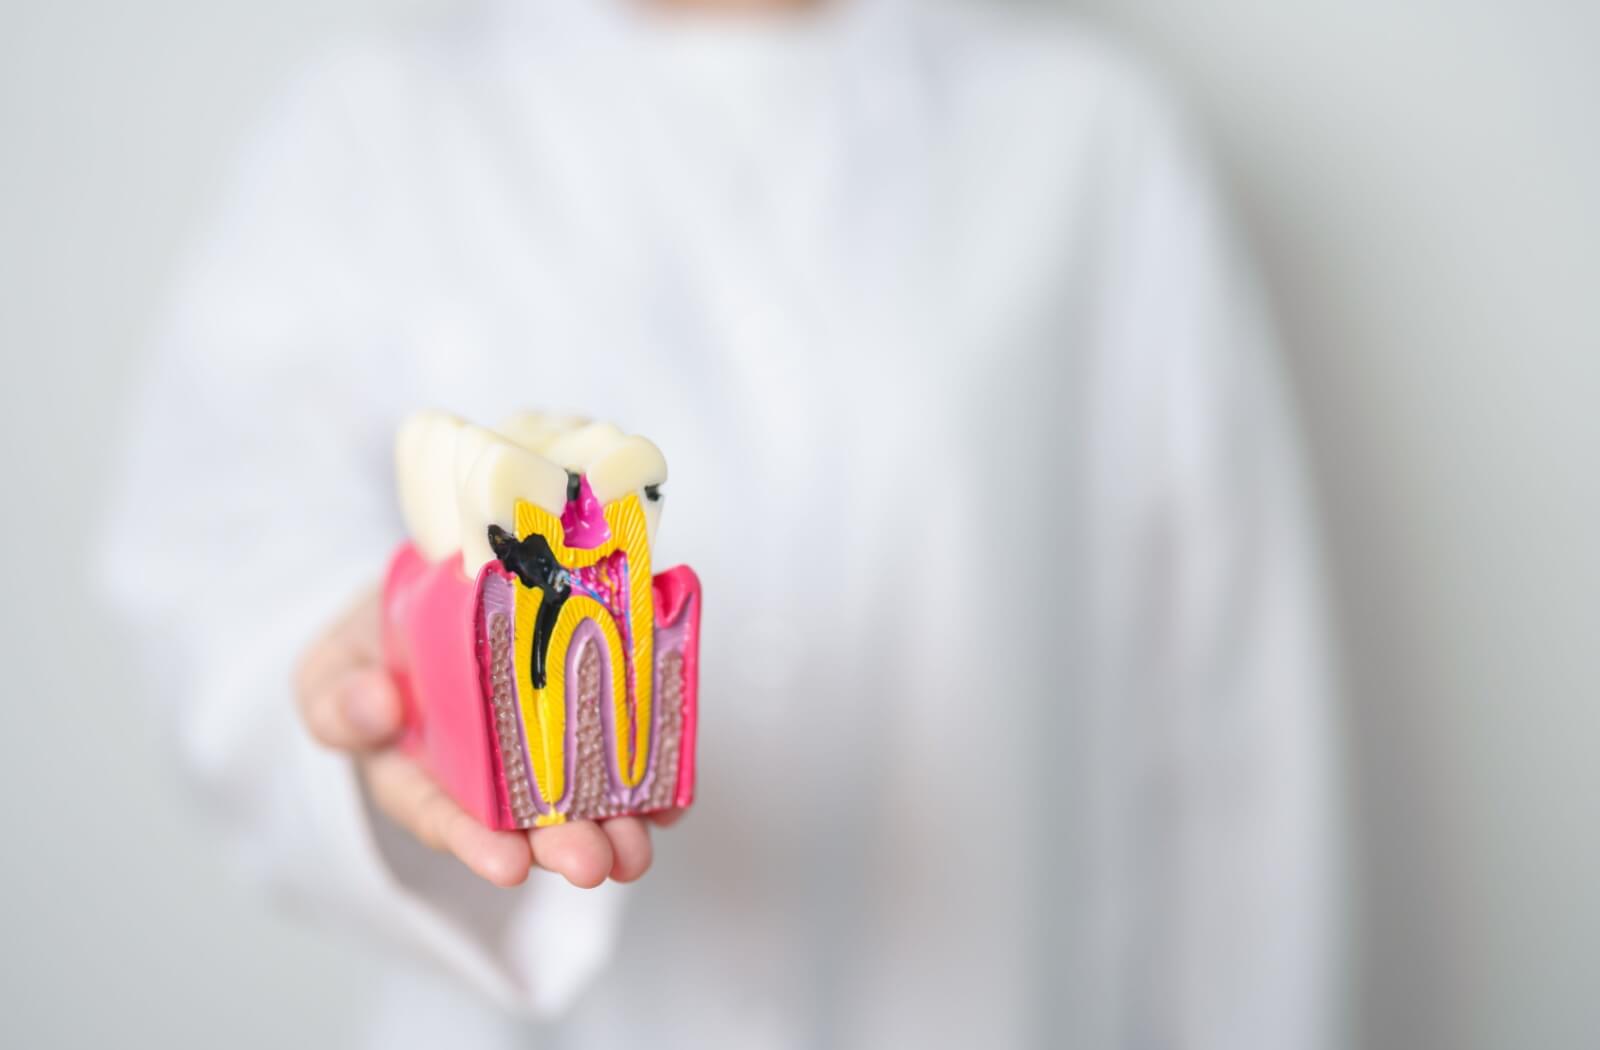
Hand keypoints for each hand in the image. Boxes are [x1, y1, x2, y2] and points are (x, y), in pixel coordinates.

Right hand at [294, 587, 675, 888]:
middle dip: (562, 843)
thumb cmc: (373, 643)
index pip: (443, 810)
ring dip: (614, 825)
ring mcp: (540, 746)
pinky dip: (651, 777)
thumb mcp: (330, 665)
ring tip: (636, 849)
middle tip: (595, 863)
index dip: (475, 839)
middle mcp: (485, 772)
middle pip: (524, 816)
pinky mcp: (585, 713)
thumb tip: (377, 707)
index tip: (509, 864)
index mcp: (416, 769)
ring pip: (579, 794)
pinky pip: (620, 748)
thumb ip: (338, 697)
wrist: (427, 590)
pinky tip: (671, 801)